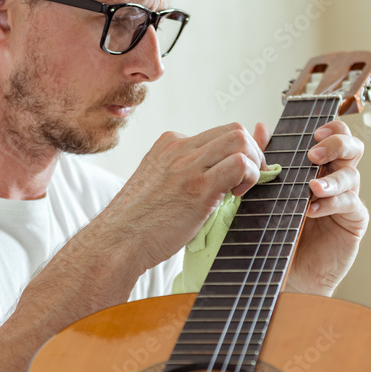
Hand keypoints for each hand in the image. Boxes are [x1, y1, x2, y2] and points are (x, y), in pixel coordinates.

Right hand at [94, 123, 266, 273]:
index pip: (218, 133)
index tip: (243, 173)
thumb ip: (191, 174)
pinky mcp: (198, 185)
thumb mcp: (162, 187)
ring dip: (254, 164)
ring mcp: (188, 164)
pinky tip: (236, 197)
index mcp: (169, 145)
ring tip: (240, 190)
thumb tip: (227, 172)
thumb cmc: (139, 225)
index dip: (239, 152)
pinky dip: (250, 177)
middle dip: (253, 154)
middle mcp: (179, 147)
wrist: (116, 241)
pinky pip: (240, 163)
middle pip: (234, 130)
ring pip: (240, 139)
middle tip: (247, 183)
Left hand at [277, 120, 368, 295]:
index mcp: (320, 166)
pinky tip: (312, 210)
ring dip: (331, 180)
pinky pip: (350, 205)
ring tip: (312, 188)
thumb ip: (268, 159)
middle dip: (337, 145)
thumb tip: (262, 127)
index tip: (314, 134)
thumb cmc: (279, 228)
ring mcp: (348, 199)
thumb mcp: (269, 191)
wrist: (287, 270)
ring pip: (352, 176)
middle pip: (353, 149)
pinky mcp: (354, 221)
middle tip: (314, 154)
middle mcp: (337, 179)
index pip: (335, 137)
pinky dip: (332, 204)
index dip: (332, 130)